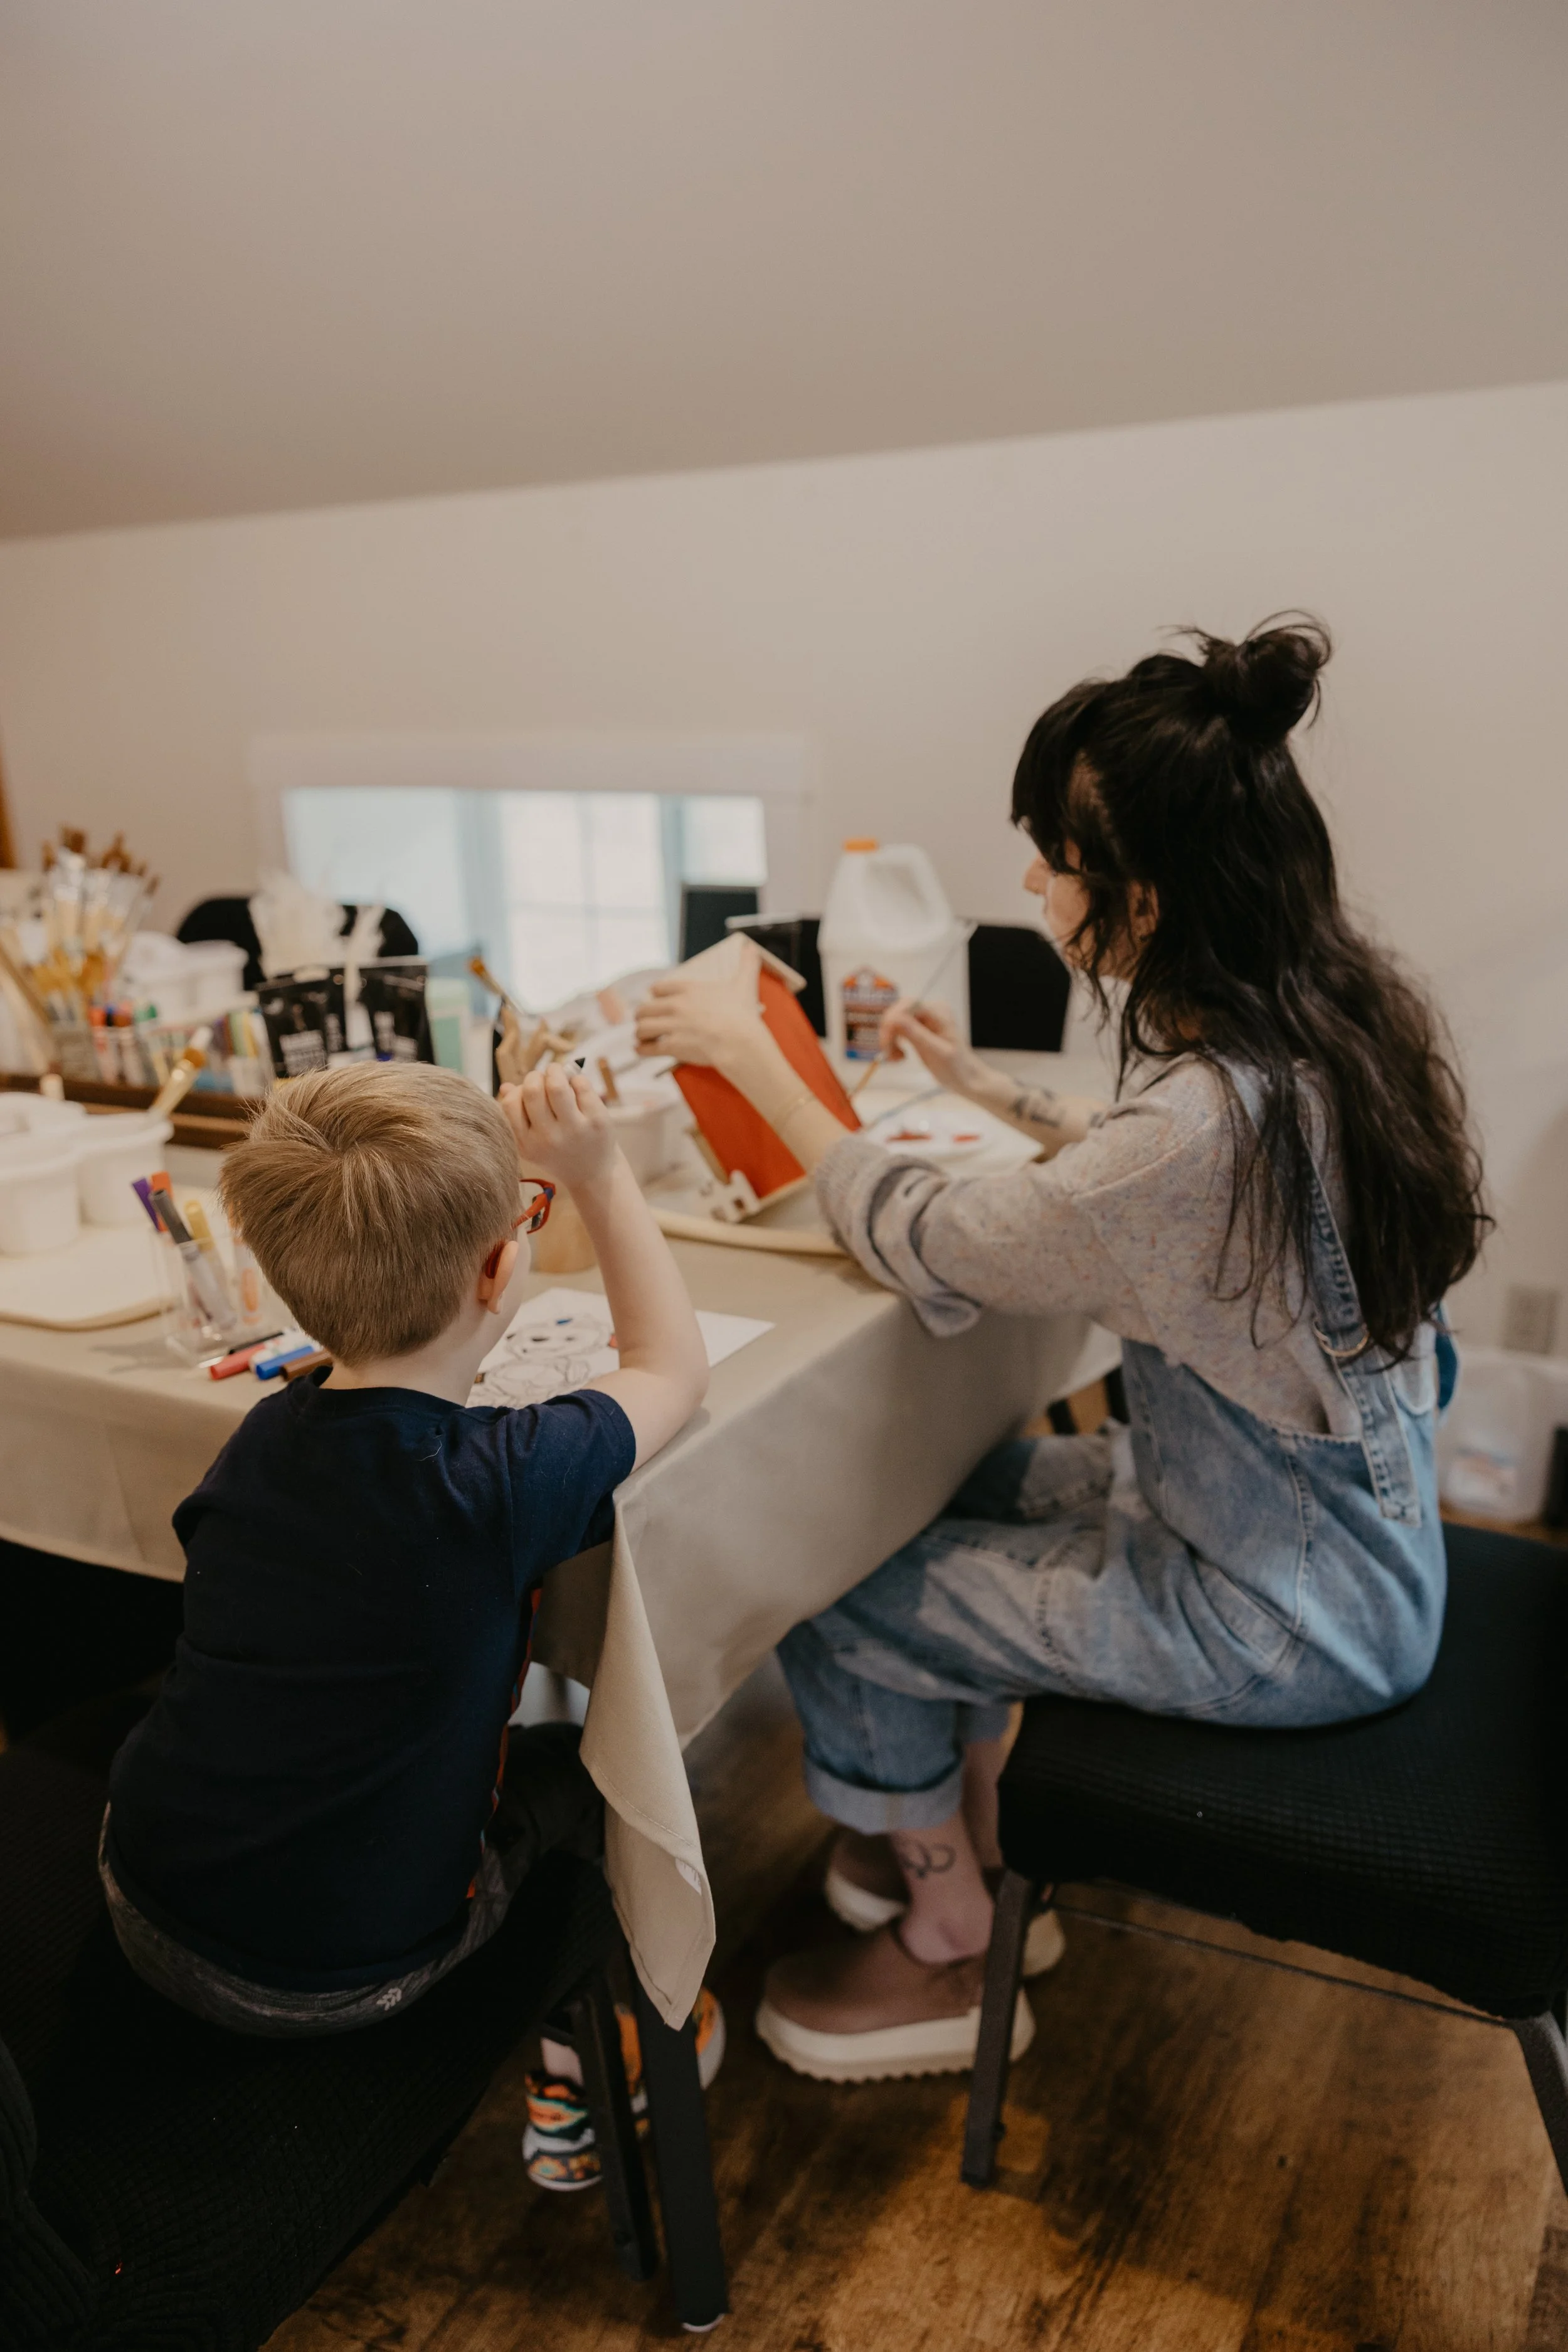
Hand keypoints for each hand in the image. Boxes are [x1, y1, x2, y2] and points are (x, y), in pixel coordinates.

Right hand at [499, 1065, 617, 1194]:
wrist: (592, 1175)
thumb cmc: (559, 1152)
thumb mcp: (533, 1143)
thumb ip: (516, 1117)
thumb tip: (505, 1086)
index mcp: (528, 1143)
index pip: (511, 1104)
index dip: (518, 1090)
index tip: (527, 1091)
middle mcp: (549, 1138)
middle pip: (533, 1090)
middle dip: (535, 1076)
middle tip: (543, 1078)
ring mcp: (575, 1129)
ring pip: (557, 1085)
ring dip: (555, 1071)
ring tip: (557, 1073)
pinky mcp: (597, 1121)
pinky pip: (581, 1085)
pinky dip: (576, 1079)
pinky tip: (576, 1086)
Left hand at [634, 938, 765, 1075]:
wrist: (740, 1041)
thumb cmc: (742, 1015)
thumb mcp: (744, 985)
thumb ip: (746, 964)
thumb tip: (752, 947)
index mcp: (689, 990)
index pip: (659, 988)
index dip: (655, 995)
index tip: (655, 999)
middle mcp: (676, 1005)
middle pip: (645, 1008)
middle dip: (643, 1015)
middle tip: (645, 1021)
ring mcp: (672, 1026)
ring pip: (642, 1028)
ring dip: (641, 1033)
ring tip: (642, 1037)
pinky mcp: (672, 1046)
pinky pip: (647, 1048)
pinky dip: (642, 1049)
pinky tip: (640, 1050)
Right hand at [879, 998, 988, 1097]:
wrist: (966, 1078)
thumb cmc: (955, 1068)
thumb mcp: (936, 1053)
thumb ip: (916, 1034)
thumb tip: (894, 1018)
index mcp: (939, 1013)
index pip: (906, 1006)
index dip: (891, 1022)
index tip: (886, 1044)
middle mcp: (931, 1010)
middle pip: (898, 1012)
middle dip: (889, 1033)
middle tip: (889, 1055)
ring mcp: (926, 1018)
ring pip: (896, 1020)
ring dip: (890, 1039)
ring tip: (896, 1058)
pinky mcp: (920, 1027)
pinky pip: (899, 1028)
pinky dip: (894, 1041)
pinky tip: (899, 1055)